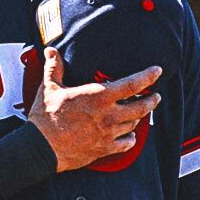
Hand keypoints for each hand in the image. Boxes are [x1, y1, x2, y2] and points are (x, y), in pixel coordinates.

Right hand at [28, 48, 160, 171]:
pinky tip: (129, 135)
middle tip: (155, 96)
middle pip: (142, 107)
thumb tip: (51, 51)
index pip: (132, 84)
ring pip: (135, 124)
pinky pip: (126, 143)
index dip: (148, 76)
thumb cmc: (45, 117)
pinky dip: (131, 138)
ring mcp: (109, 133)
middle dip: (152, 100)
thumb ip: (54, 68)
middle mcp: (109, 115)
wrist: (42, 147)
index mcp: (98, 97)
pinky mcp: (105, 148)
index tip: (157, 71)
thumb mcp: (49, 88)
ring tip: (140, 112)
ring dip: (140, 117)